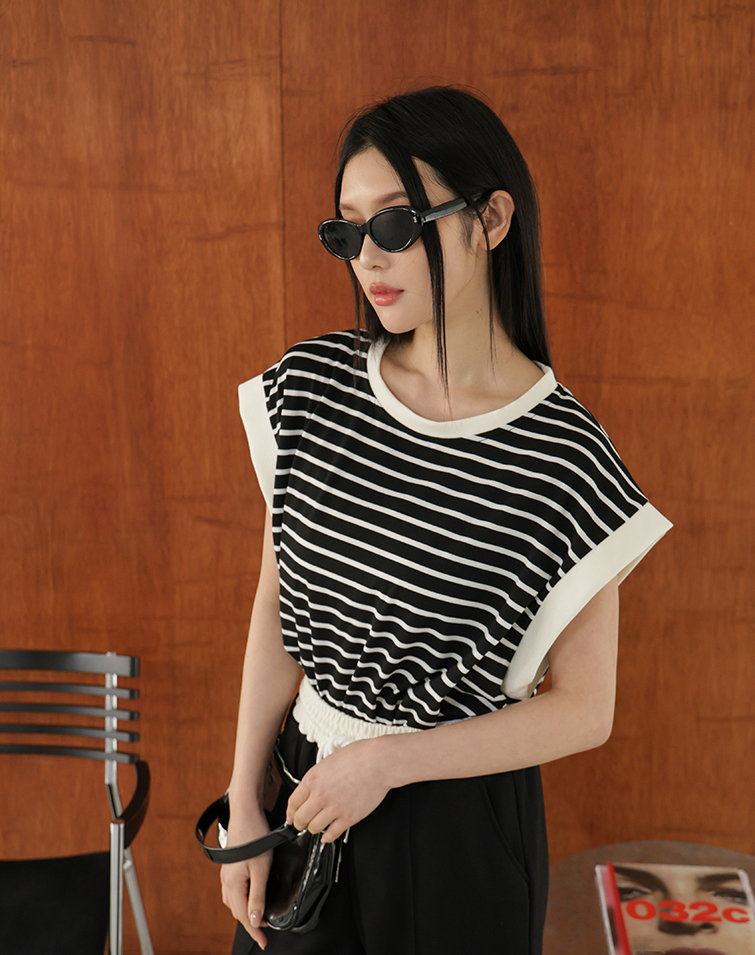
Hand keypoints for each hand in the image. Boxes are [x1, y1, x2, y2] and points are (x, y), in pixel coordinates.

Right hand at [220, 808, 271, 949]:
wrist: (245, 811)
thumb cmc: (255, 836)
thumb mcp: (261, 868)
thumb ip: (258, 895)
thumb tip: (255, 921)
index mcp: (233, 883)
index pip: (244, 916)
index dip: (255, 931)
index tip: (264, 943)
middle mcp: (226, 880)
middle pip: (237, 910)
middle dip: (250, 922)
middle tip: (265, 930)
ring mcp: (226, 872)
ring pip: (234, 900)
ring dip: (245, 910)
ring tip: (259, 916)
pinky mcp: (230, 864)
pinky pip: (233, 889)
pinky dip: (241, 898)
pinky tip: (249, 895)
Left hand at [286, 738, 390, 841]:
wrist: (378, 762)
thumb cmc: (358, 756)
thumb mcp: (329, 760)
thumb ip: (318, 777)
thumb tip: (312, 787)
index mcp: (313, 779)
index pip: (293, 803)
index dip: (290, 812)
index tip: (291, 816)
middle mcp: (320, 795)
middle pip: (300, 819)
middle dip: (299, 823)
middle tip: (301, 824)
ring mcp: (334, 808)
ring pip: (314, 829)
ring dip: (314, 829)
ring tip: (317, 825)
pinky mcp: (348, 818)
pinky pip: (332, 834)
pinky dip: (328, 837)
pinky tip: (328, 834)